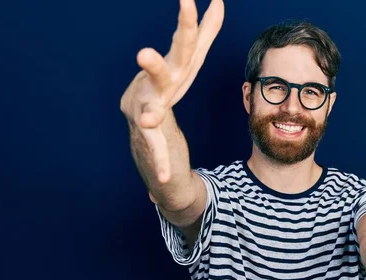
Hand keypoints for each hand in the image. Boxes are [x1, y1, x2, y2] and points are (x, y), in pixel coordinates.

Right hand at [120, 0, 223, 182]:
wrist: (146, 136)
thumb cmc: (168, 92)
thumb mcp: (190, 63)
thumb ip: (204, 33)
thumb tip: (219, 1)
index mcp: (172, 70)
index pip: (186, 45)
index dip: (188, 23)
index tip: (189, 0)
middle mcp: (156, 85)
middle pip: (168, 68)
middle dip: (168, 51)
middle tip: (161, 35)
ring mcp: (146, 109)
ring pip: (151, 106)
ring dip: (152, 107)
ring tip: (149, 105)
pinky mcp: (148, 136)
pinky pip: (156, 151)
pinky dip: (162, 163)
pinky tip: (166, 176)